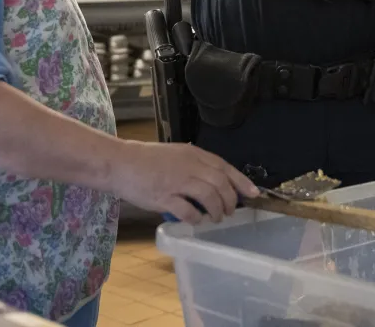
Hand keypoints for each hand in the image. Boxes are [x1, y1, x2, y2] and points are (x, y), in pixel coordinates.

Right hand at [105, 140, 258, 223]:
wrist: (121, 163)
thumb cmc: (148, 160)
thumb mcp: (177, 155)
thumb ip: (196, 165)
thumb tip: (217, 182)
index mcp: (193, 154)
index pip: (224, 167)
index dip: (241, 181)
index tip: (254, 193)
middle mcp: (189, 166)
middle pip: (221, 184)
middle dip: (230, 200)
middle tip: (230, 211)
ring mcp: (176, 182)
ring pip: (209, 197)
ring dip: (216, 211)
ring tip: (215, 218)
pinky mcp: (164, 198)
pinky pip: (188, 211)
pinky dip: (196, 218)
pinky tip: (195, 220)